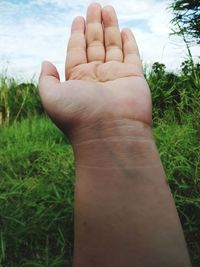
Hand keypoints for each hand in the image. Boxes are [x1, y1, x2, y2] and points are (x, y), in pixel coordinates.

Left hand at [39, 3, 151, 141]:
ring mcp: (116, 76)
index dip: (77, 34)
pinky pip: (132, 55)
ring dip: (110, 27)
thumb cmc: (79, 116)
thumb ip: (46, 79)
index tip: (78, 18)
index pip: (76, 51)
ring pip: (113, 45)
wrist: (109, 132)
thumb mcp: (51, 97)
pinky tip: (124, 30)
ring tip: (106, 8)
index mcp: (78, 79)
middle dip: (94, 25)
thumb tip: (45, 62)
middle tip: (94, 5)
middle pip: (95, 44)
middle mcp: (96, 77)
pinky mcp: (134, 77)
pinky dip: (129, 42)